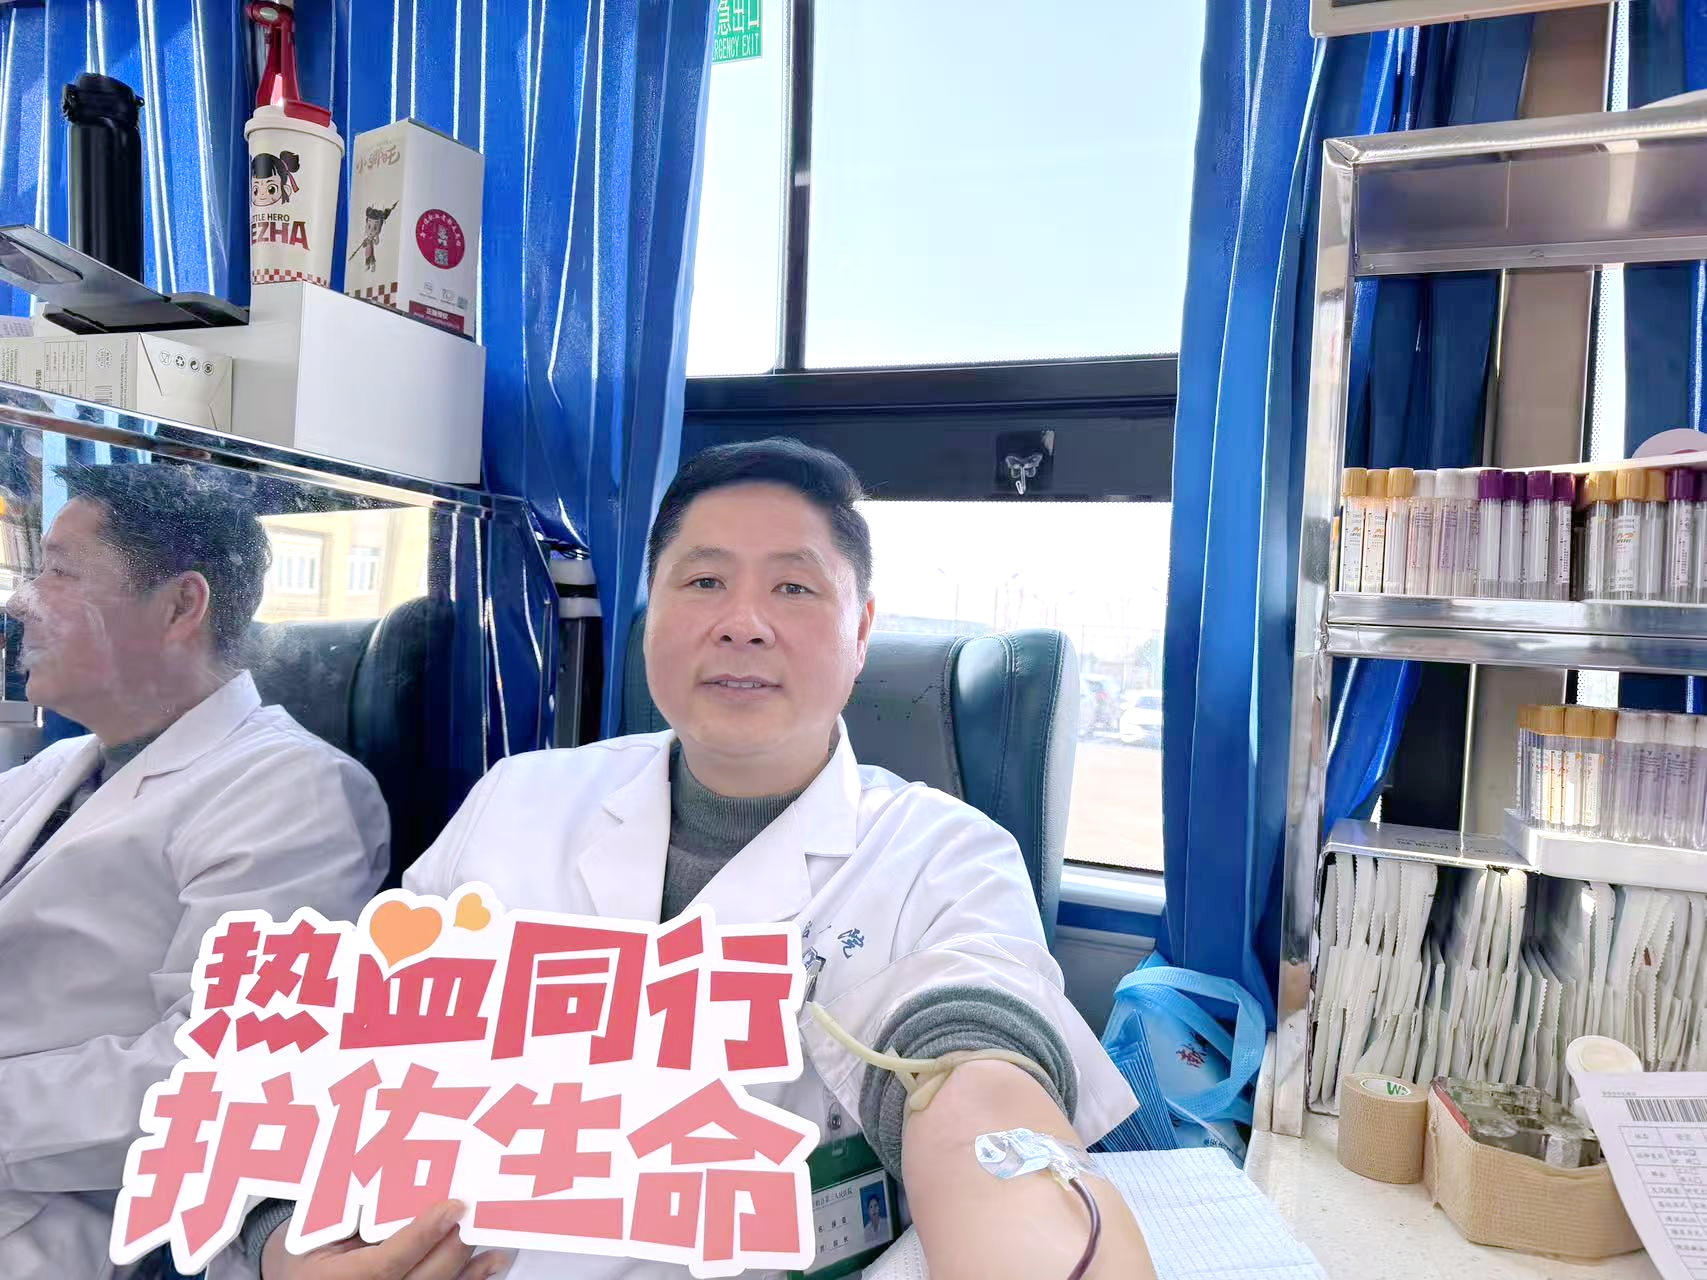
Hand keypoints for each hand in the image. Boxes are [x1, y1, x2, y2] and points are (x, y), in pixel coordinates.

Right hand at [260, 1200, 509, 1279]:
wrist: (297, 1277)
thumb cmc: (309, 1246)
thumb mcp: (322, 1226)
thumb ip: (361, 1212)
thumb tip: (408, 1183)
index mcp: (330, 1279)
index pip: (386, 1262)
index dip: (423, 1235)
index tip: (452, 1207)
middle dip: (452, 1248)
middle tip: (474, 1216)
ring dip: (466, 1272)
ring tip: (494, 1249)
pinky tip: (485, 1268)